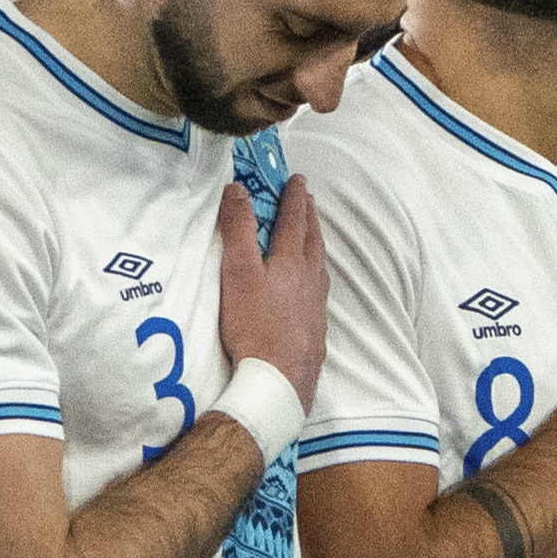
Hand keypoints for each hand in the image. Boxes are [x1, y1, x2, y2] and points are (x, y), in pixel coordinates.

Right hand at [217, 170, 325, 392]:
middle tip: (308, 201)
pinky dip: (315, 276)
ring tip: (312, 237)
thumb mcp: (238, 272)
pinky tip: (311, 287)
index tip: (296, 179)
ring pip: (319, 266)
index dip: (294, 197)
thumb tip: (237, 189)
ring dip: (315, 245)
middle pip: (313, 240)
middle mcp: (310, 280)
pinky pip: (319, 291)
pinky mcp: (315, 328)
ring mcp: (316, 305)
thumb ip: (238, 229)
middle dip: (309, 217)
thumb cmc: (254, 324)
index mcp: (291, 262)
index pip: (294, 220)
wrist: (279, 378)